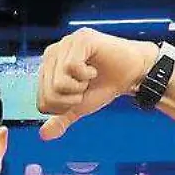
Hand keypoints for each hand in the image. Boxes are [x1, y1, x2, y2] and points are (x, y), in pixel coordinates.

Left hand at [36, 28, 159, 140]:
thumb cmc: (104, 85)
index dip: (63, 108)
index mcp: (47, 69)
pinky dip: (86, 75)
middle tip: (86, 87)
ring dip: (79, 87)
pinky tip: (93, 69)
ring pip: (58, 82)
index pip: (42, 102)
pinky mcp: (80, 39)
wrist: (132, 74)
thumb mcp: (79, 106)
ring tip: (89, 77)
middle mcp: (52, 53)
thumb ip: (61, 118)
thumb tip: (43, 135)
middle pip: (49, 94)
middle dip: (72, 99)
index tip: (79, 96)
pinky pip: (71, 67)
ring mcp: (65, 44)